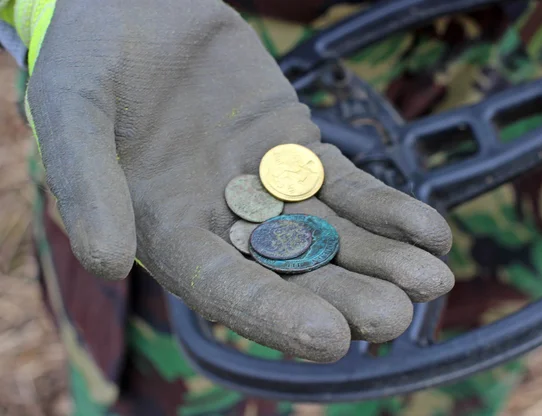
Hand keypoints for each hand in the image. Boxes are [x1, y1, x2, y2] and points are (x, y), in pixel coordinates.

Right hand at [26, 0, 453, 361]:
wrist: (139, 7)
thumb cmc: (91, 57)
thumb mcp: (73, 110)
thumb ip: (86, 181)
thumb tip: (106, 262)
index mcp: (167, 230)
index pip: (221, 285)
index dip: (270, 312)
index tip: (327, 337)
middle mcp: (222, 221)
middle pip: (287, 270)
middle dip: (342, 295)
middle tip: (393, 317)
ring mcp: (268, 188)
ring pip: (330, 235)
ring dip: (381, 260)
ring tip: (433, 281)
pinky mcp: (299, 152)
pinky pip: (349, 187)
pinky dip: (388, 209)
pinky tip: (430, 231)